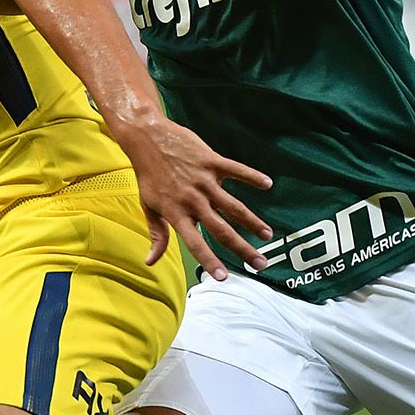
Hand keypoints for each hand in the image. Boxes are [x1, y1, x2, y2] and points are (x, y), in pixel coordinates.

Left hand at [113, 113, 273, 280]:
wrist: (147, 137)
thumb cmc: (148, 175)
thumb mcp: (148, 206)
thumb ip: (157, 235)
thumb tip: (151, 261)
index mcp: (177, 213)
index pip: (195, 244)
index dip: (210, 261)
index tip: (224, 277)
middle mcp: (192, 200)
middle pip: (221, 229)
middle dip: (242, 248)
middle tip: (261, 263)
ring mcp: (204, 180)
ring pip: (233, 206)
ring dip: (252, 221)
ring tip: (267, 235)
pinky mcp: (211, 161)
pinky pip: (236, 170)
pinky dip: (252, 177)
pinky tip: (268, 184)